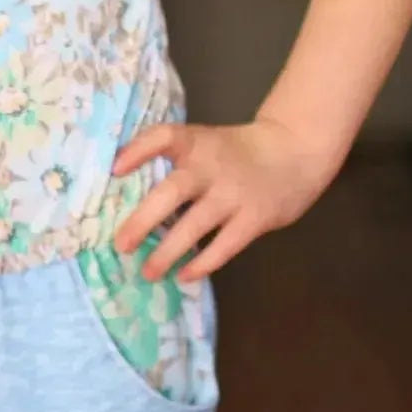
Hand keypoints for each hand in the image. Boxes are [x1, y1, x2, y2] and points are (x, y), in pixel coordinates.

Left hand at [111, 116, 339, 281]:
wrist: (296, 150)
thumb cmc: (238, 153)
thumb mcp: (207, 143)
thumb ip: (178, 164)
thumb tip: (129, 196)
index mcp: (197, 143)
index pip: (164, 137)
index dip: (138, 150)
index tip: (114, 170)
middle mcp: (212, 167)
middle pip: (173, 191)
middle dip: (143, 219)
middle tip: (120, 245)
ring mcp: (234, 194)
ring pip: (195, 225)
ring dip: (168, 251)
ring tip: (148, 272)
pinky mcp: (255, 217)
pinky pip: (225, 245)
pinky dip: (203, 262)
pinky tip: (184, 275)